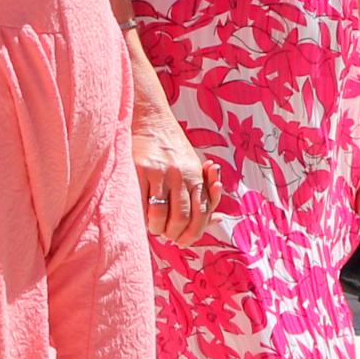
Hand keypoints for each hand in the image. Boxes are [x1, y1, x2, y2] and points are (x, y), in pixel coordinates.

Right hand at [132, 107, 212, 244]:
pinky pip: (141, 204)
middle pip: (182, 219)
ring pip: (160, 216)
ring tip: (153, 227)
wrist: (150, 119)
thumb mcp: (195, 167)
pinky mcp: (140, 170)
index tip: (183, 240)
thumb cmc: (172, 148)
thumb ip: (205, 193)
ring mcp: (160, 172)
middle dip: (173, 234)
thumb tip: (219, 220)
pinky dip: (141, 216)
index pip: (201, 214)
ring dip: (156, 228)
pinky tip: (141, 216)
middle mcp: (181, 174)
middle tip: (167, 236)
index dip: (192, 233)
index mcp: (196, 175)